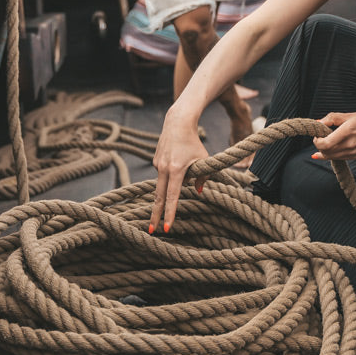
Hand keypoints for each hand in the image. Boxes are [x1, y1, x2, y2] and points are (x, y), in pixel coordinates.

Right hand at [150, 114, 208, 234]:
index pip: (172, 197)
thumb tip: (198, 192)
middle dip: (156, 214)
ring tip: (183, 164)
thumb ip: (203, 177)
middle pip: (159, 197)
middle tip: (152, 230)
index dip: (170, 213)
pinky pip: (164, 174)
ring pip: (164, 184)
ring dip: (171, 186)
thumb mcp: (203, 159)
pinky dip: (171, 175)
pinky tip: (178, 159)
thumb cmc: (193, 142)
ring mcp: (157, 165)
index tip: (167, 227)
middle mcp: (163, 169)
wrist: (177, 124)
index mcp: (176, 170)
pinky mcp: (155, 161)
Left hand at [311, 111, 355, 160]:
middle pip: (325, 152)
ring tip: (326, 140)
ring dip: (324, 150)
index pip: (324, 144)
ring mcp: (352, 153)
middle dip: (319, 144)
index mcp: (346, 132)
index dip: (316, 140)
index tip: (317, 134)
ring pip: (330, 157)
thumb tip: (318, 123)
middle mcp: (349, 145)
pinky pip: (338, 158)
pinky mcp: (355, 156)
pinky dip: (332, 154)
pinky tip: (330, 148)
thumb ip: (331, 118)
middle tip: (320, 136)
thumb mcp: (349, 115)